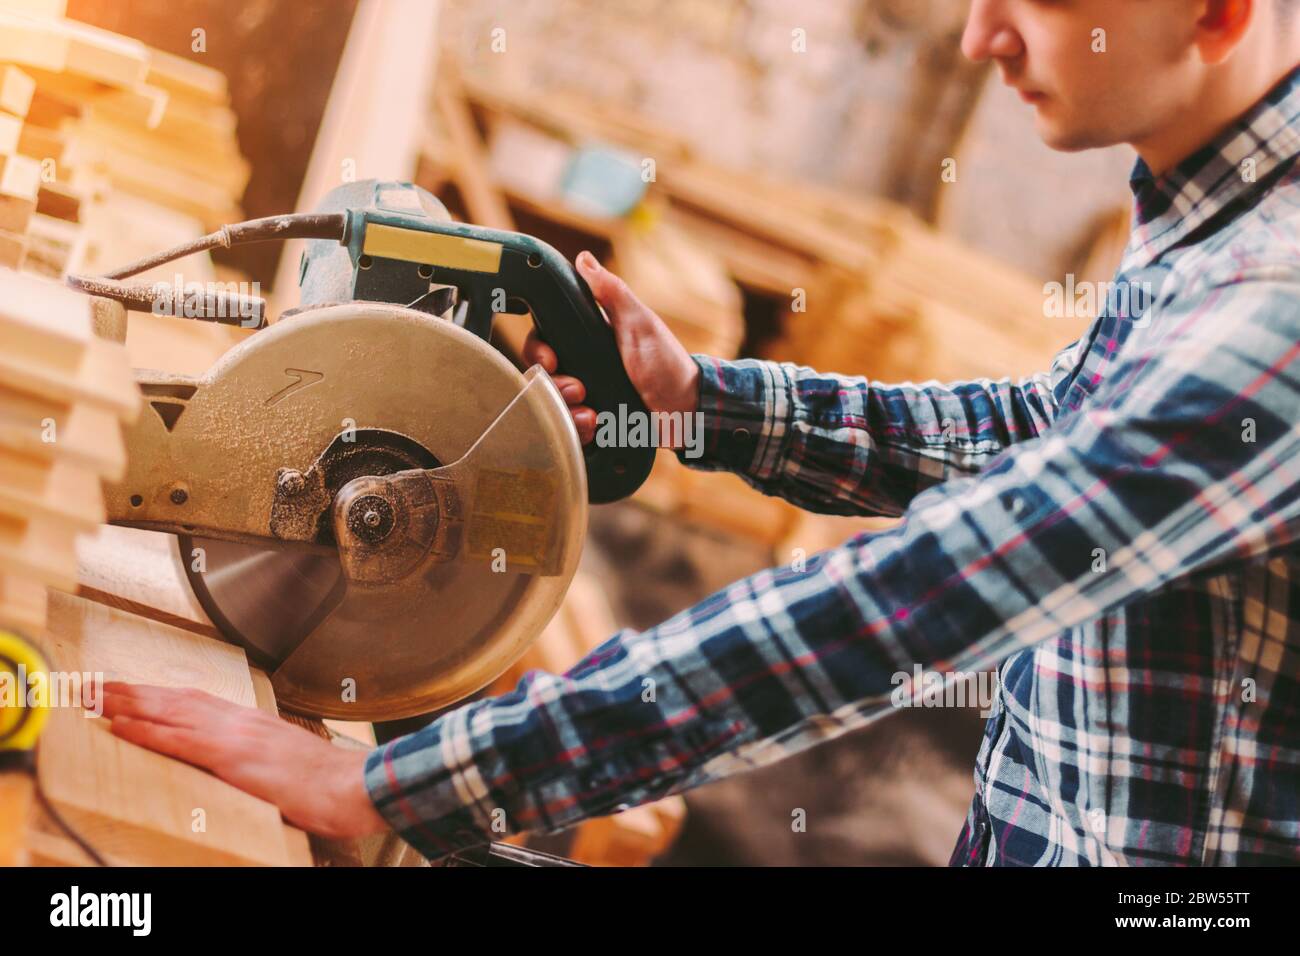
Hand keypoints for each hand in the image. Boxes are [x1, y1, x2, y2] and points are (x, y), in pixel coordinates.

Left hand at [101, 682, 388, 840]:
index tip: (129, 689)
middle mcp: (240, 721)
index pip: (195, 700)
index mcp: (252, 723)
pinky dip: (146, 730)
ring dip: (127, 703)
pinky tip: (121, 725)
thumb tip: (242, 763)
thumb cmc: (327, 782)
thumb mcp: (287, 760)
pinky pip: (179, 741)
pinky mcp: (232, 757)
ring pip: (170, 712)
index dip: (159, 694)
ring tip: (94, 697)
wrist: (352, 785)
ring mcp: (235, 736)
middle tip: (95, 684)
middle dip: (133, 691)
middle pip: (176, 699)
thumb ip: (258, 755)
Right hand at [524, 250, 700, 444]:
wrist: (688, 412)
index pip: (546, 342)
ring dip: (568, 412)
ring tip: (592, 415)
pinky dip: (578, 430)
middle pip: (545, 377)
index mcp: (589, 341)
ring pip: (554, 407)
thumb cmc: (667, 364)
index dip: (540, 351)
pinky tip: (596, 426)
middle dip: (556, 386)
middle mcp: (584, 368)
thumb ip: (611, 292)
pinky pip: (570, 431)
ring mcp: (589, 398)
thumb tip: (583, 258)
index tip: (551, 359)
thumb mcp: (638, 323)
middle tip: (579, 390)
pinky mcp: (596, 425)